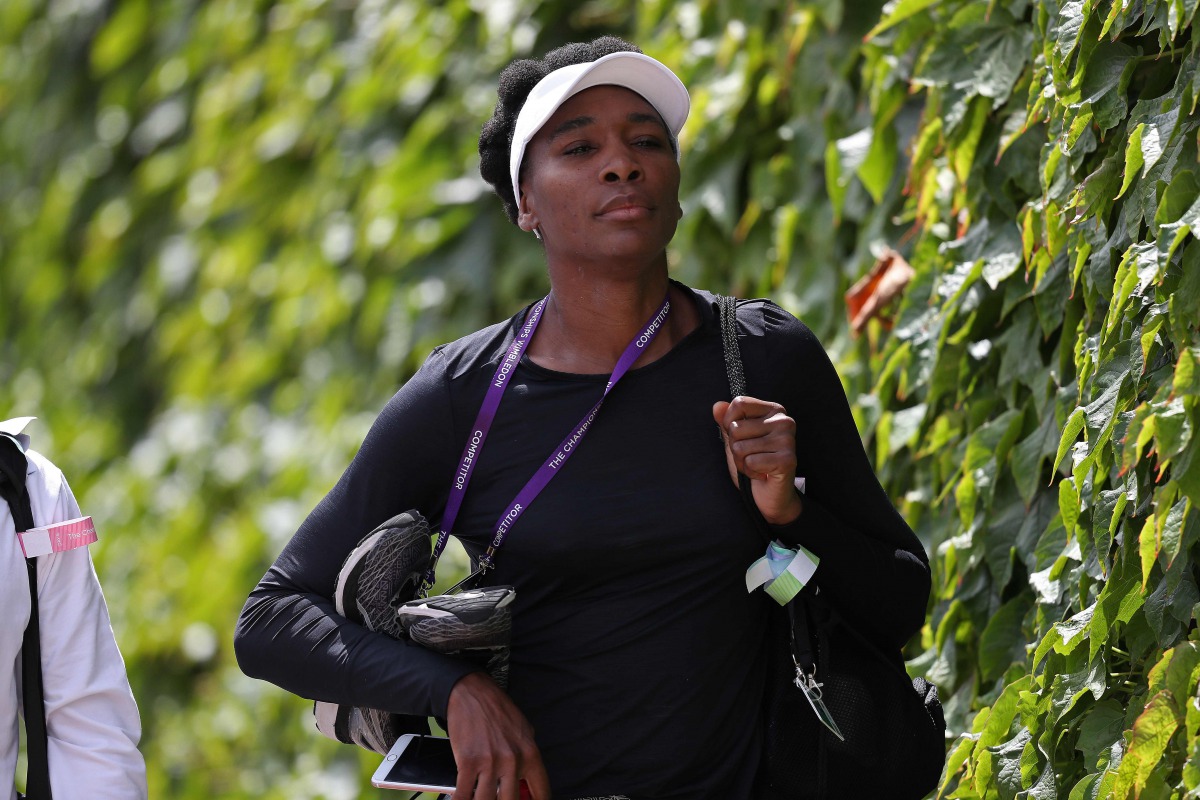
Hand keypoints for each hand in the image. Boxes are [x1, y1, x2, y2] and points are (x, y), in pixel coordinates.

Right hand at [446, 671, 550, 799]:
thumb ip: (527, 757)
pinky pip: (464, 794)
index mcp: (530, 754)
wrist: (472, 693)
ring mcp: (490, 763)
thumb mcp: (524, 730)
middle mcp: (512, 761)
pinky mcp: (468, 763)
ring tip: (481, 797)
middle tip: (499, 798)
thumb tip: (528, 781)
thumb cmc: (497, 710)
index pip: (541, 792)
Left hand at [712, 396, 802, 524]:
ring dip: (742, 462)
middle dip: (735, 447)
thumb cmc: (754, 463)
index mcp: (773, 410)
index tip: (740, 437)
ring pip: (740, 447)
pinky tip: (762, 474)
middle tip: (751, 456)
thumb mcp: (736, 439)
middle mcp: (784, 421)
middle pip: (736, 428)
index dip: (729, 422)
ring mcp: (787, 440)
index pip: (739, 403)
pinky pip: (750, 462)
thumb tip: (717, 406)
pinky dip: (750, 472)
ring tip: (756, 465)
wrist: (770, 494)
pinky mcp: (787, 459)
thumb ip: (727, 421)